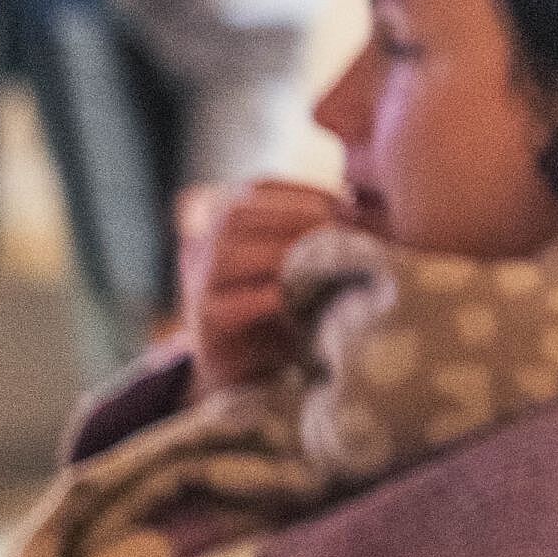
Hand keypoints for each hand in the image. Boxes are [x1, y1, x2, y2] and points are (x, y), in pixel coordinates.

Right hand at [177, 178, 355, 387]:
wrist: (248, 367)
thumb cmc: (282, 307)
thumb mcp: (298, 263)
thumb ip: (314, 234)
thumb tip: (357, 208)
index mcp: (229, 225)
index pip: (254, 189)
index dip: (297, 189)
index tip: (341, 198)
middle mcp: (206, 249)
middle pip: (236, 214)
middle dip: (291, 213)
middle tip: (336, 226)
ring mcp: (200, 285)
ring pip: (227, 253)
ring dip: (279, 250)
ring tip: (320, 256)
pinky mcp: (206, 322)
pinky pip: (225, 304)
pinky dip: (259, 298)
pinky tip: (287, 297)